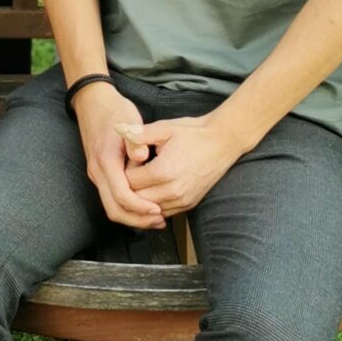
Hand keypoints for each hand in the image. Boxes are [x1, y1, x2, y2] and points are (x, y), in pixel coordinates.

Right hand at [72, 81, 164, 230]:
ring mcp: (96, 174)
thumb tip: (142, 156)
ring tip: (155, 218)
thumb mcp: (129, 122)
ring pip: (111, 207)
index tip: (158, 210)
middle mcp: (97, 172)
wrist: (92, 102)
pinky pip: (111, 199)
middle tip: (160, 221)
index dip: (140, 207)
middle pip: (114, 209)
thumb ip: (136, 142)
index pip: (122, 196)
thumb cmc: (114, 111)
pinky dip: (128, 207)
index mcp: (106, 161)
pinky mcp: (99, 174)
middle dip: (137, 219)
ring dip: (133, 217)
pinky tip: (145, 206)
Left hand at [119, 112, 241, 217]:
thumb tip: (118, 130)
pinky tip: (154, 188)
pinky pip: (163, 212)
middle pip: (136, 199)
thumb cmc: (193, 133)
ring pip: (148, 210)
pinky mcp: (189, 204)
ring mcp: (182, 200)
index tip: (131, 159)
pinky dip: (154, 204)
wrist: (223, 142)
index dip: (125, 170)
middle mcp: (173, 191)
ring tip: (144, 178)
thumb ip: (140, 134)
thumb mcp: (165, 128)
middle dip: (130, 186)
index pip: (129, 182)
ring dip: (141, 197)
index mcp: (163, 171)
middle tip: (135, 169)